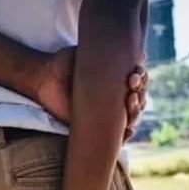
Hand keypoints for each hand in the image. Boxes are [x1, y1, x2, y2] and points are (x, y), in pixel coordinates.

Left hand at [33, 47, 147, 141]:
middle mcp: (115, 98)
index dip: (143, 79)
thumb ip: (113, 53)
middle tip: (132, 83)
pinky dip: (125, 135)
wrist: (45, 78)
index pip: (140, 83)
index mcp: (117, 82)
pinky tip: (129, 129)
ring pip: (132, 117)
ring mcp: (106, 114)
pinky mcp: (95, 129)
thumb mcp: (91, 53)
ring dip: (136, 110)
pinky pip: (116, 137)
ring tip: (130, 100)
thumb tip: (140, 53)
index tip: (135, 73)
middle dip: (141, 92)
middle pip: (140, 100)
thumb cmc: (66, 63)